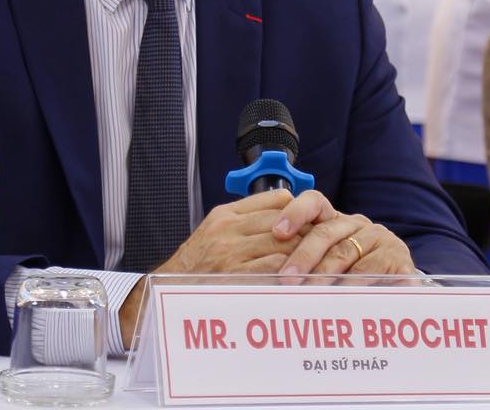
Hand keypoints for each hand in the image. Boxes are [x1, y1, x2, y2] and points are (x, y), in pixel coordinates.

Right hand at [118, 189, 313, 346]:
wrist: (168, 290)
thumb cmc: (195, 264)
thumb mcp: (215, 230)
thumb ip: (245, 219)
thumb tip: (284, 213)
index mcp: (226, 214)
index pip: (276, 199)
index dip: (299, 210)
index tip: (311, 222)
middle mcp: (228, 229)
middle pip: (284, 221)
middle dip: (306, 233)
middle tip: (322, 244)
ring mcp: (230, 252)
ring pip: (283, 244)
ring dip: (302, 254)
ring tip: (316, 262)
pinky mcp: (234, 275)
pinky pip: (273, 268)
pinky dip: (290, 272)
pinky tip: (300, 278)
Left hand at [275, 195, 416, 279]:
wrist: (399, 283)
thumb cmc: (352, 275)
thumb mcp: (326, 264)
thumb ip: (302, 261)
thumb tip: (265, 273)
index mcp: (335, 221)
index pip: (314, 203)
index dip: (295, 213)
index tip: (278, 232)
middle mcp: (357, 225)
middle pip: (325, 232)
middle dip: (303, 256)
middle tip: (287, 279)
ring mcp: (379, 239)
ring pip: (345, 253)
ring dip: (324, 274)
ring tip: (309, 292)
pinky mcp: (397, 258)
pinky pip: (370, 270)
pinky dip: (353, 285)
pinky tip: (341, 297)